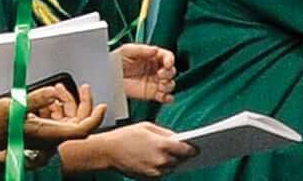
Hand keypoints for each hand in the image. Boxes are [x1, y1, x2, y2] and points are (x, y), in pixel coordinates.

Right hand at [0, 82, 102, 150]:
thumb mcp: (14, 107)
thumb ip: (35, 99)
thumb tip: (52, 92)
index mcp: (49, 133)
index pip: (82, 129)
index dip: (95, 118)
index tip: (102, 106)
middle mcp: (50, 136)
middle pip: (78, 124)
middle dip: (83, 105)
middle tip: (85, 90)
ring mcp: (45, 134)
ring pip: (67, 121)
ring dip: (69, 105)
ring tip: (62, 89)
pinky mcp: (38, 131)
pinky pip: (57, 121)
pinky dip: (58, 108)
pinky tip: (50, 98)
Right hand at [78, 122, 197, 177]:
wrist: (106, 151)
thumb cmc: (124, 136)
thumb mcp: (146, 126)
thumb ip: (165, 132)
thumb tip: (179, 138)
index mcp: (163, 145)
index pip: (188, 150)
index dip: (193, 148)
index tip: (196, 147)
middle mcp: (162, 160)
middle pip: (181, 159)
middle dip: (181, 155)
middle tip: (179, 150)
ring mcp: (156, 170)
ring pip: (172, 167)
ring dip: (171, 161)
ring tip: (164, 154)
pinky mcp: (150, 178)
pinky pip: (162, 173)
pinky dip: (161, 167)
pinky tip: (154, 160)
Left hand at [115, 43, 178, 103]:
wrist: (106, 76)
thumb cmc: (115, 60)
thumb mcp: (126, 51)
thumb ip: (141, 49)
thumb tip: (155, 50)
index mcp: (152, 57)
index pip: (167, 57)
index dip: (170, 60)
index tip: (167, 64)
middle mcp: (155, 69)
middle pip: (171, 71)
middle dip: (168, 73)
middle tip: (160, 75)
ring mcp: (154, 82)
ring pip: (170, 84)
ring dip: (168, 85)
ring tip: (159, 85)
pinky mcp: (151, 93)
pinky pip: (165, 97)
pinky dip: (167, 98)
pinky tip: (163, 96)